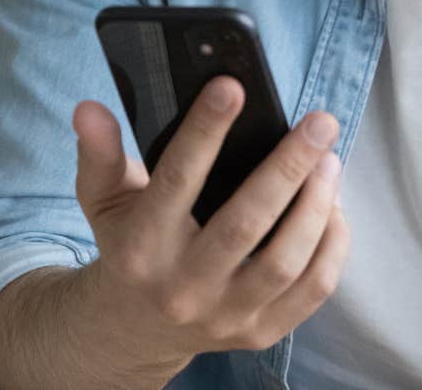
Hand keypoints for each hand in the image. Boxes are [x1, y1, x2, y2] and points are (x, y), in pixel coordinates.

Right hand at [69, 79, 350, 380]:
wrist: (133, 331)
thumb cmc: (128, 249)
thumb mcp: (103, 202)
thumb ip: (99, 155)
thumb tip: (89, 110)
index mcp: (140, 249)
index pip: (176, 182)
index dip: (204, 131)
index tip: (232, 87)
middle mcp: (182, 288)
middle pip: (246, 224)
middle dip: (289, 167)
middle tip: (320, 122)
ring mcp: (224, 317)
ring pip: (285, 261)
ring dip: (316, 204)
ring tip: (329, 160)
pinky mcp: (260, 334)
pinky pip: (312, 290)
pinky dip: (331, 244)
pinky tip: (333, 206)